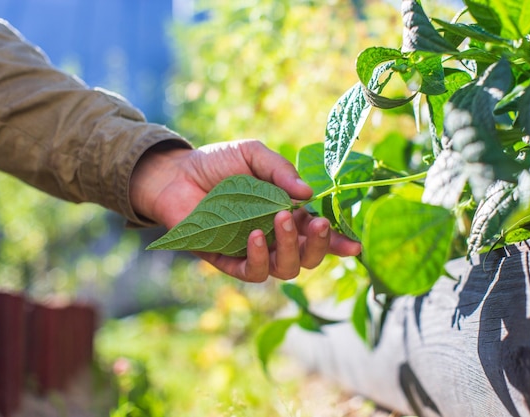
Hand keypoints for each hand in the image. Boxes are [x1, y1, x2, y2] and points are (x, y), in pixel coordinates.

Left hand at [129, 139, 361, 281]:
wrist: (176, 173)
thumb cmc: (217, 163)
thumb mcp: (253, 155)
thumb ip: (280, 170)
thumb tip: (309, 193)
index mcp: (287, 213)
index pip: (318, 233)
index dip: (338, 242)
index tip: (353, 245)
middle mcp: (274, 237)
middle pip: (307, 257)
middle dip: (318, 245)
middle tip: (316, 224)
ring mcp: (252, 251)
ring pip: (284, 268)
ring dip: (289, 248)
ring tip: (279, 220)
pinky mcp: (227, 260)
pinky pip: (251, 272)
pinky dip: (258, 258)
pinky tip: (255, 237)